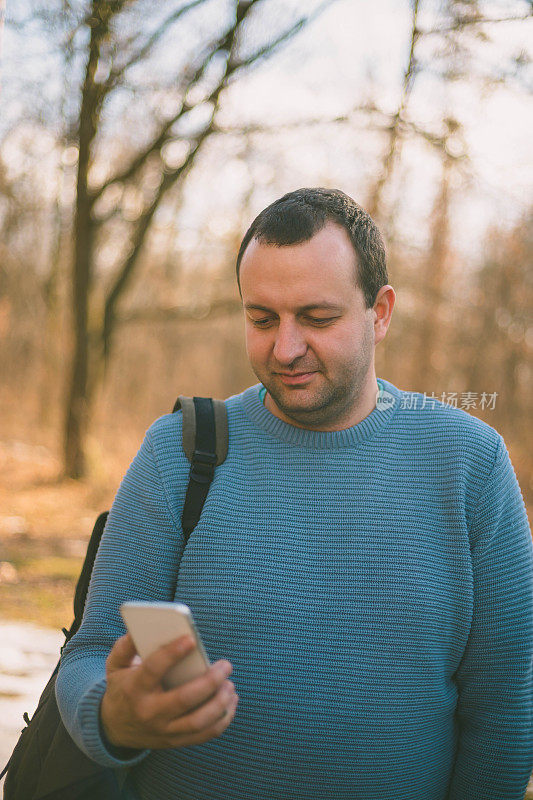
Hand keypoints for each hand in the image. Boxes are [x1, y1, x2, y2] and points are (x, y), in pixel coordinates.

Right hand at [100, 633, 238, 749]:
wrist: (114, 727)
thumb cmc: (122, 687)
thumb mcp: (116, 665)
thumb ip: (126, 646)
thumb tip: (140, 629)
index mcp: (134, 688)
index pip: (153, 670)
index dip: (172, 653)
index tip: (191, 639)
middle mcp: (150, 712)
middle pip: (184, 698)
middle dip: (210, 681)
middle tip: (226, 665)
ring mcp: (163, 730)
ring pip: (198, 721)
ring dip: (220, 703)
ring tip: (230, 684)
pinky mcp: (175, 741)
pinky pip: (204, 735)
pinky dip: (222, 720)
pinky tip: (231, 701)